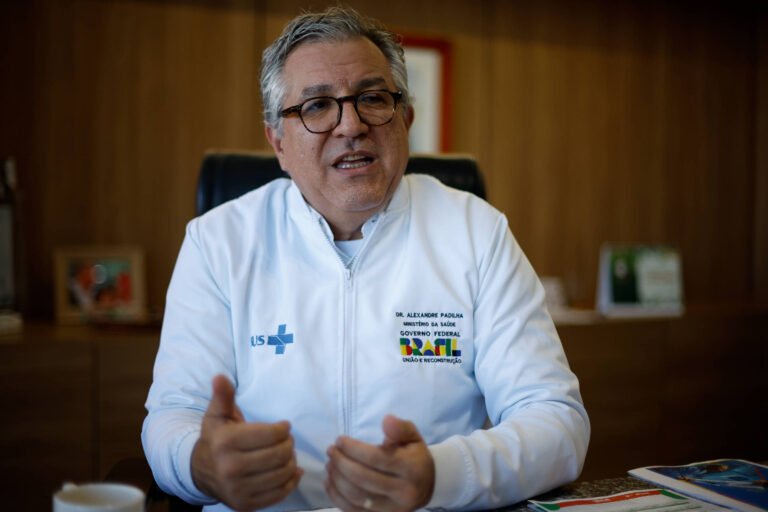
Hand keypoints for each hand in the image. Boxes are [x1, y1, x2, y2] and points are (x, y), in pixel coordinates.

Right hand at [191, 375, 301, 509]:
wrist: (199, 473)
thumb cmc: (215, 439)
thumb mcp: (216, 415)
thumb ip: (223, 396)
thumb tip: (220, 377)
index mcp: (225, 443)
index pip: (270, 435)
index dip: (283, 429)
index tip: (283, 427)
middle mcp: (230, 468)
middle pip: (279, 454)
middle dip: (289, 444)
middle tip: (287, 441)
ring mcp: (238, 490)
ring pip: (282, 474)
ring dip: (292, 462)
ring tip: (287, 454)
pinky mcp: (245, 505)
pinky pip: (280, 493)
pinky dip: (291, 481)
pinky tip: (291, 471)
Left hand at [325, 415, 434, 510]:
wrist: (428, 485)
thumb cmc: (415, 456)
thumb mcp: (413, 437)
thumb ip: (400, 427)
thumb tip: (386, 420)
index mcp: (412, 468)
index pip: (376, 458)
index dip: (353, 449)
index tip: (340, 440)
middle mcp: (404, 492)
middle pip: (364, 478)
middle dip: (341, 463)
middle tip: (331, 451)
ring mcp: (393, 509)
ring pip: (357, 497)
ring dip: (337, 480)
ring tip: (330, 464)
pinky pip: (354, 511)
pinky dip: (337, 497)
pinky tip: (330, 482)